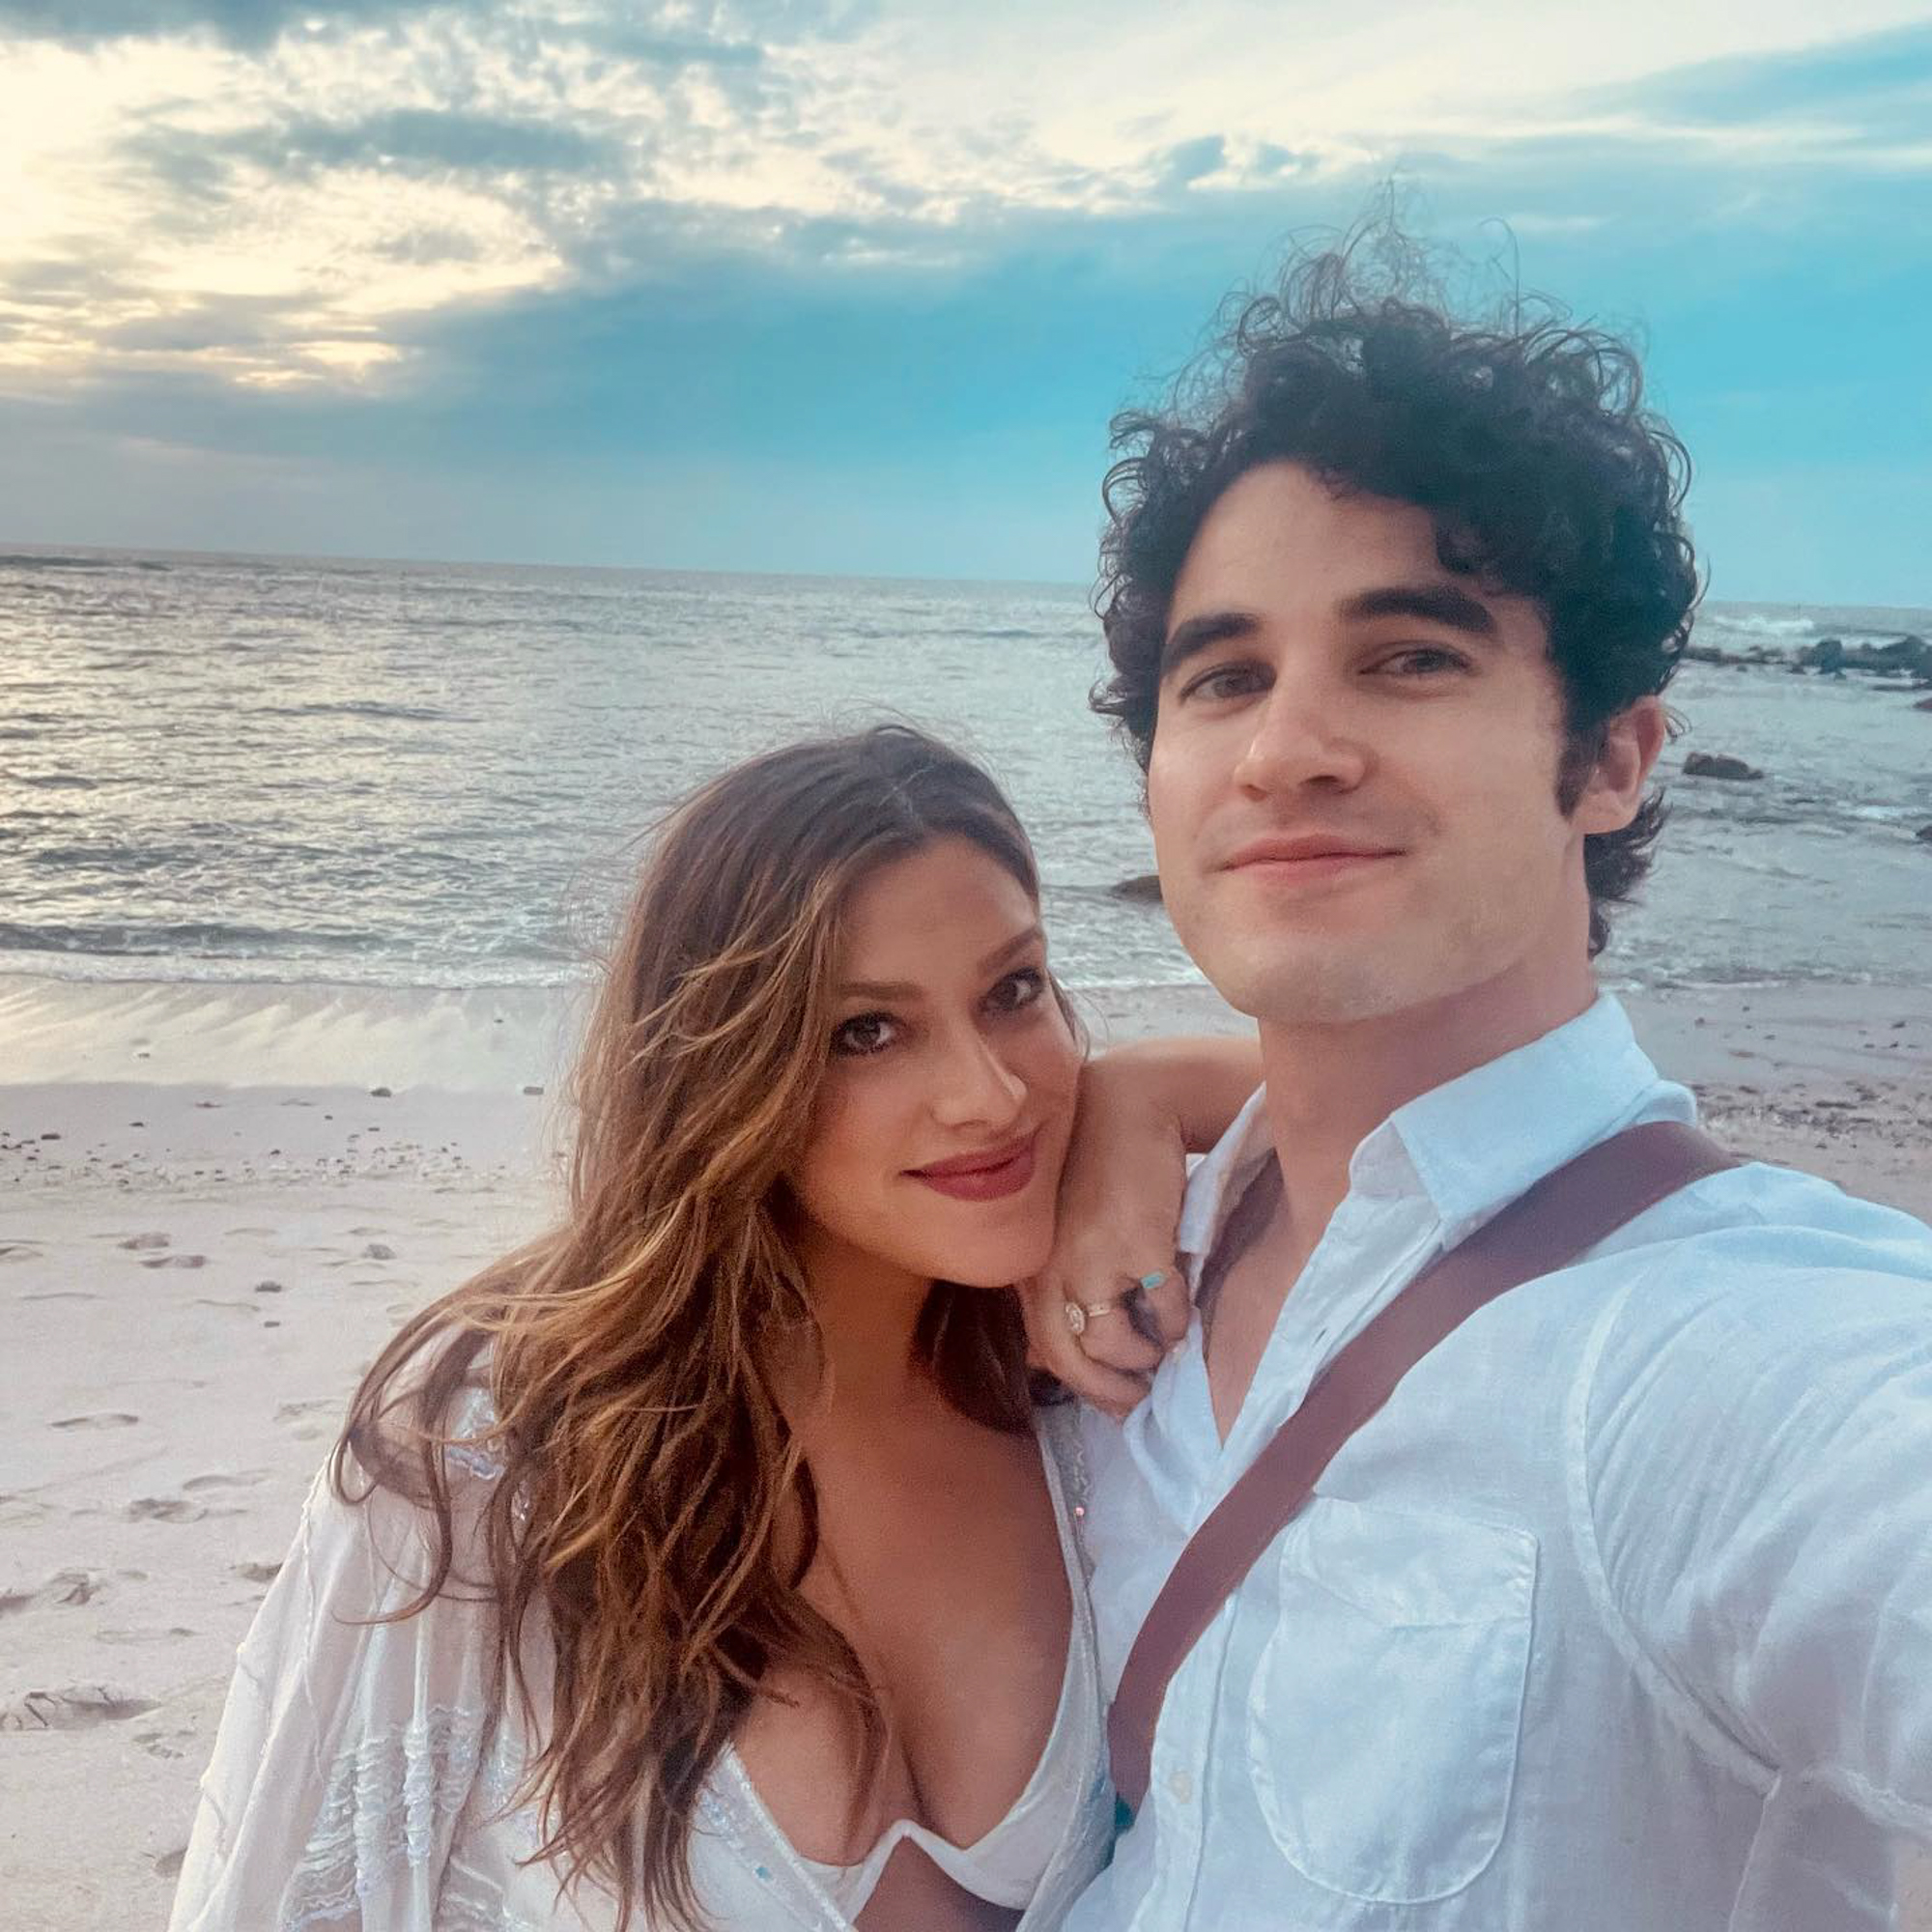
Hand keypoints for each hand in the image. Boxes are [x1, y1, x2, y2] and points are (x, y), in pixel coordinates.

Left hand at [1022, 1056, 1193, 1417]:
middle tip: (1141, 1400)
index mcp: (1032, 1267)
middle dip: (1112, 1392)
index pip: (1043, 1349)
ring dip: (1146, 1358)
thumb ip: (1062, 1279)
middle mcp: (1053, 1271)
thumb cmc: (1098, 1167)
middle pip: (1074, 1362)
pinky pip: (1164, 1313)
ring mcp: (1095, 1262)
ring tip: (1165, 1349)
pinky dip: (1178, 1323)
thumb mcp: (1063, 1226)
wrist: (1130, 1106)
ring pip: (1117, 1347)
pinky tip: (1184, 1311)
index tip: (1112, 1397)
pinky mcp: (1140, 1249)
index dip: (1081, 1383)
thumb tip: (1072, 1346)